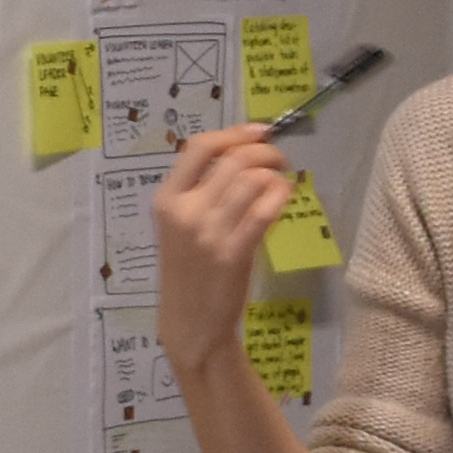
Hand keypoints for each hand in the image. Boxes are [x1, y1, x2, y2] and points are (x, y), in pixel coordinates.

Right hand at [151, 124, 296, 383]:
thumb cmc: (189, 269)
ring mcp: (208, 232)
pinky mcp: (233, 252)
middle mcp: (184, 210)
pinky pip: (263, 210)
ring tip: (282, 180)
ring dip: (274, 173)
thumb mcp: (180, 224)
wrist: (190, 320)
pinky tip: (286, 195)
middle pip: (232, 159)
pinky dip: (280, 195)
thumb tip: (243, 152)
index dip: (234, 133)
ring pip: (250, 180)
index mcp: (166, 198)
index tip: (259, 132)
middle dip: (264, 150)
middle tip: (279, 158)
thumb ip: (201, 190)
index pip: (199, 146)